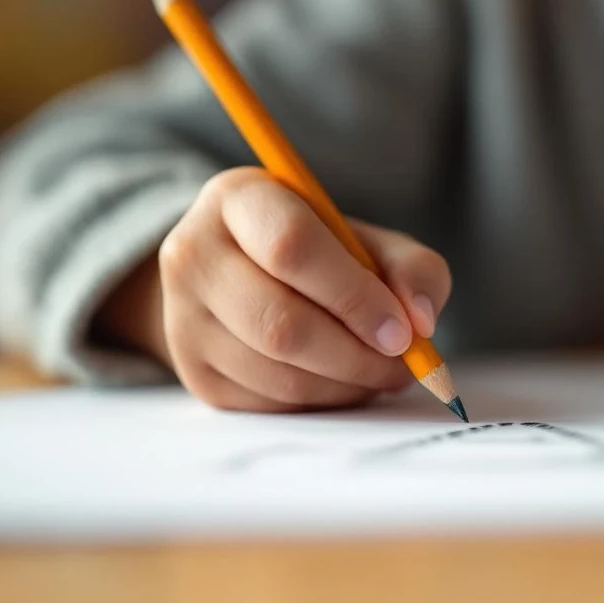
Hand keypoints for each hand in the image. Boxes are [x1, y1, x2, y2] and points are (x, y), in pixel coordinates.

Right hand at [95, 167, 450, 411]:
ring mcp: (184, 318)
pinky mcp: (195, 372)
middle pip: (280, 322)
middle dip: (356, 355)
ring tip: (379, 371)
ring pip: (276, 373)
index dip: (354, 296)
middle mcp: (195, 254)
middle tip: (402, 365)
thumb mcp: (371, 241)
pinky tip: (342, 381)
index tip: (402, 331)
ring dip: (345, 384)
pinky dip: (320, 401)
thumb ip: (412, 269)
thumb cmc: (322, 255)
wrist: (250, 277)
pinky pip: (268, 404)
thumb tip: (419, 321)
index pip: (291, 247)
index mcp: (239, 199)